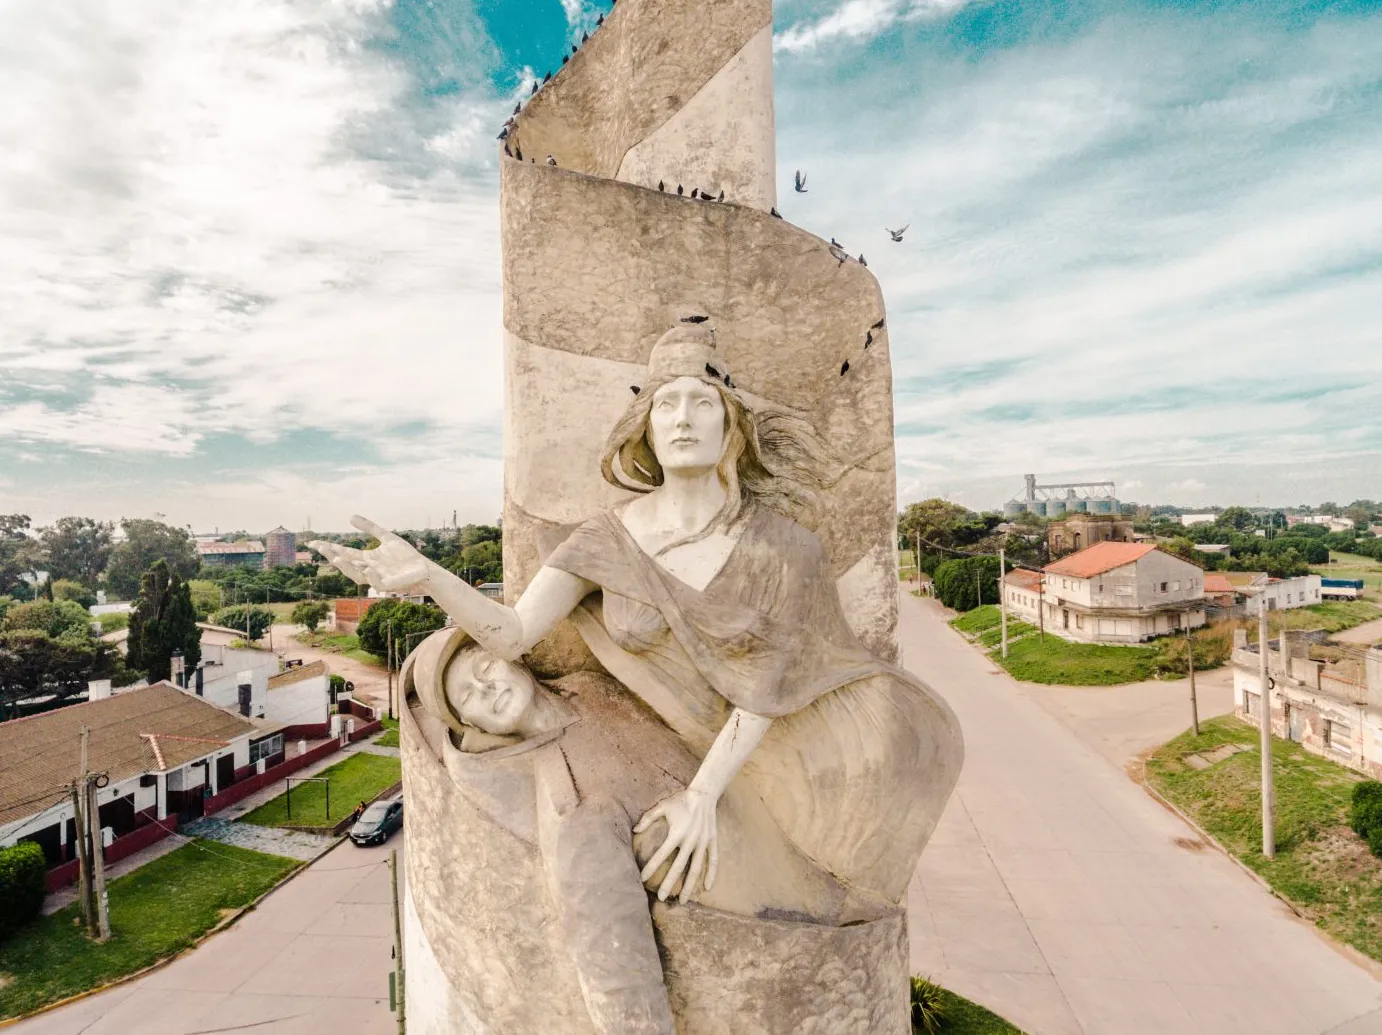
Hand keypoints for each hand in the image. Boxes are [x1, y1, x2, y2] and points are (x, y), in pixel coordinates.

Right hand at [308, 515, 433, 595]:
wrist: (425, 570)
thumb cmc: (406, 557)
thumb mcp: (387, 538)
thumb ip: (370, 528)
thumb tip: (349, 516)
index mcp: (367, 559)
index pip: (344, 553)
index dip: (330, 548)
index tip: (313, 542)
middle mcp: (369, 569)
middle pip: (346, 564)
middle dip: (333, 556)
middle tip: (321, 547)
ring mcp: (378, 579)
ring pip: (357, 576)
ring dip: (347, 568)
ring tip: (337, 557)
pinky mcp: (390, 586)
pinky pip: (378, 584)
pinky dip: (372, 577)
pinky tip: (368, 569)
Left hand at [634, 788, 718, 902]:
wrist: (704, 794)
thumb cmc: (681, 800)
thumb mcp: (662, 806)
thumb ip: (648, 818)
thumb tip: (634, 830)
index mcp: (676, 833)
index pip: (661, 854)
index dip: (651, 867)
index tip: (642, 879)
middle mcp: (690, 840)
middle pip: (678, 867)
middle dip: (669, 883)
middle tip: (661, 898)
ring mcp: (702, 842)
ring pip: (696, 868)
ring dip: (689, 885)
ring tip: (683, 900)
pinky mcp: (712, 841)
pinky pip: (713, 860)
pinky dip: (711, 874)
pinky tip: (707, 887)